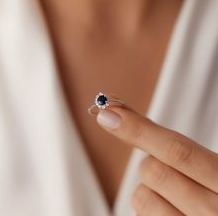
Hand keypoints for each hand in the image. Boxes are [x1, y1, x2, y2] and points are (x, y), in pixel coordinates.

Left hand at [96, 104, 217, 215]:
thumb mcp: (213, 167)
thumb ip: (179, 148)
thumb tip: (131, 121)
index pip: (176, 150)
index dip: (138, 129)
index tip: (111, 113)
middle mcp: (211, 210)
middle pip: (153, 170)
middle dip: (151, 162)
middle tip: (170, 170)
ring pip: (141, 195)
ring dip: (150, 188)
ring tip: (174, 194)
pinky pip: (142, 213)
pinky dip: (149, 205)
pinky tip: (170, 207)